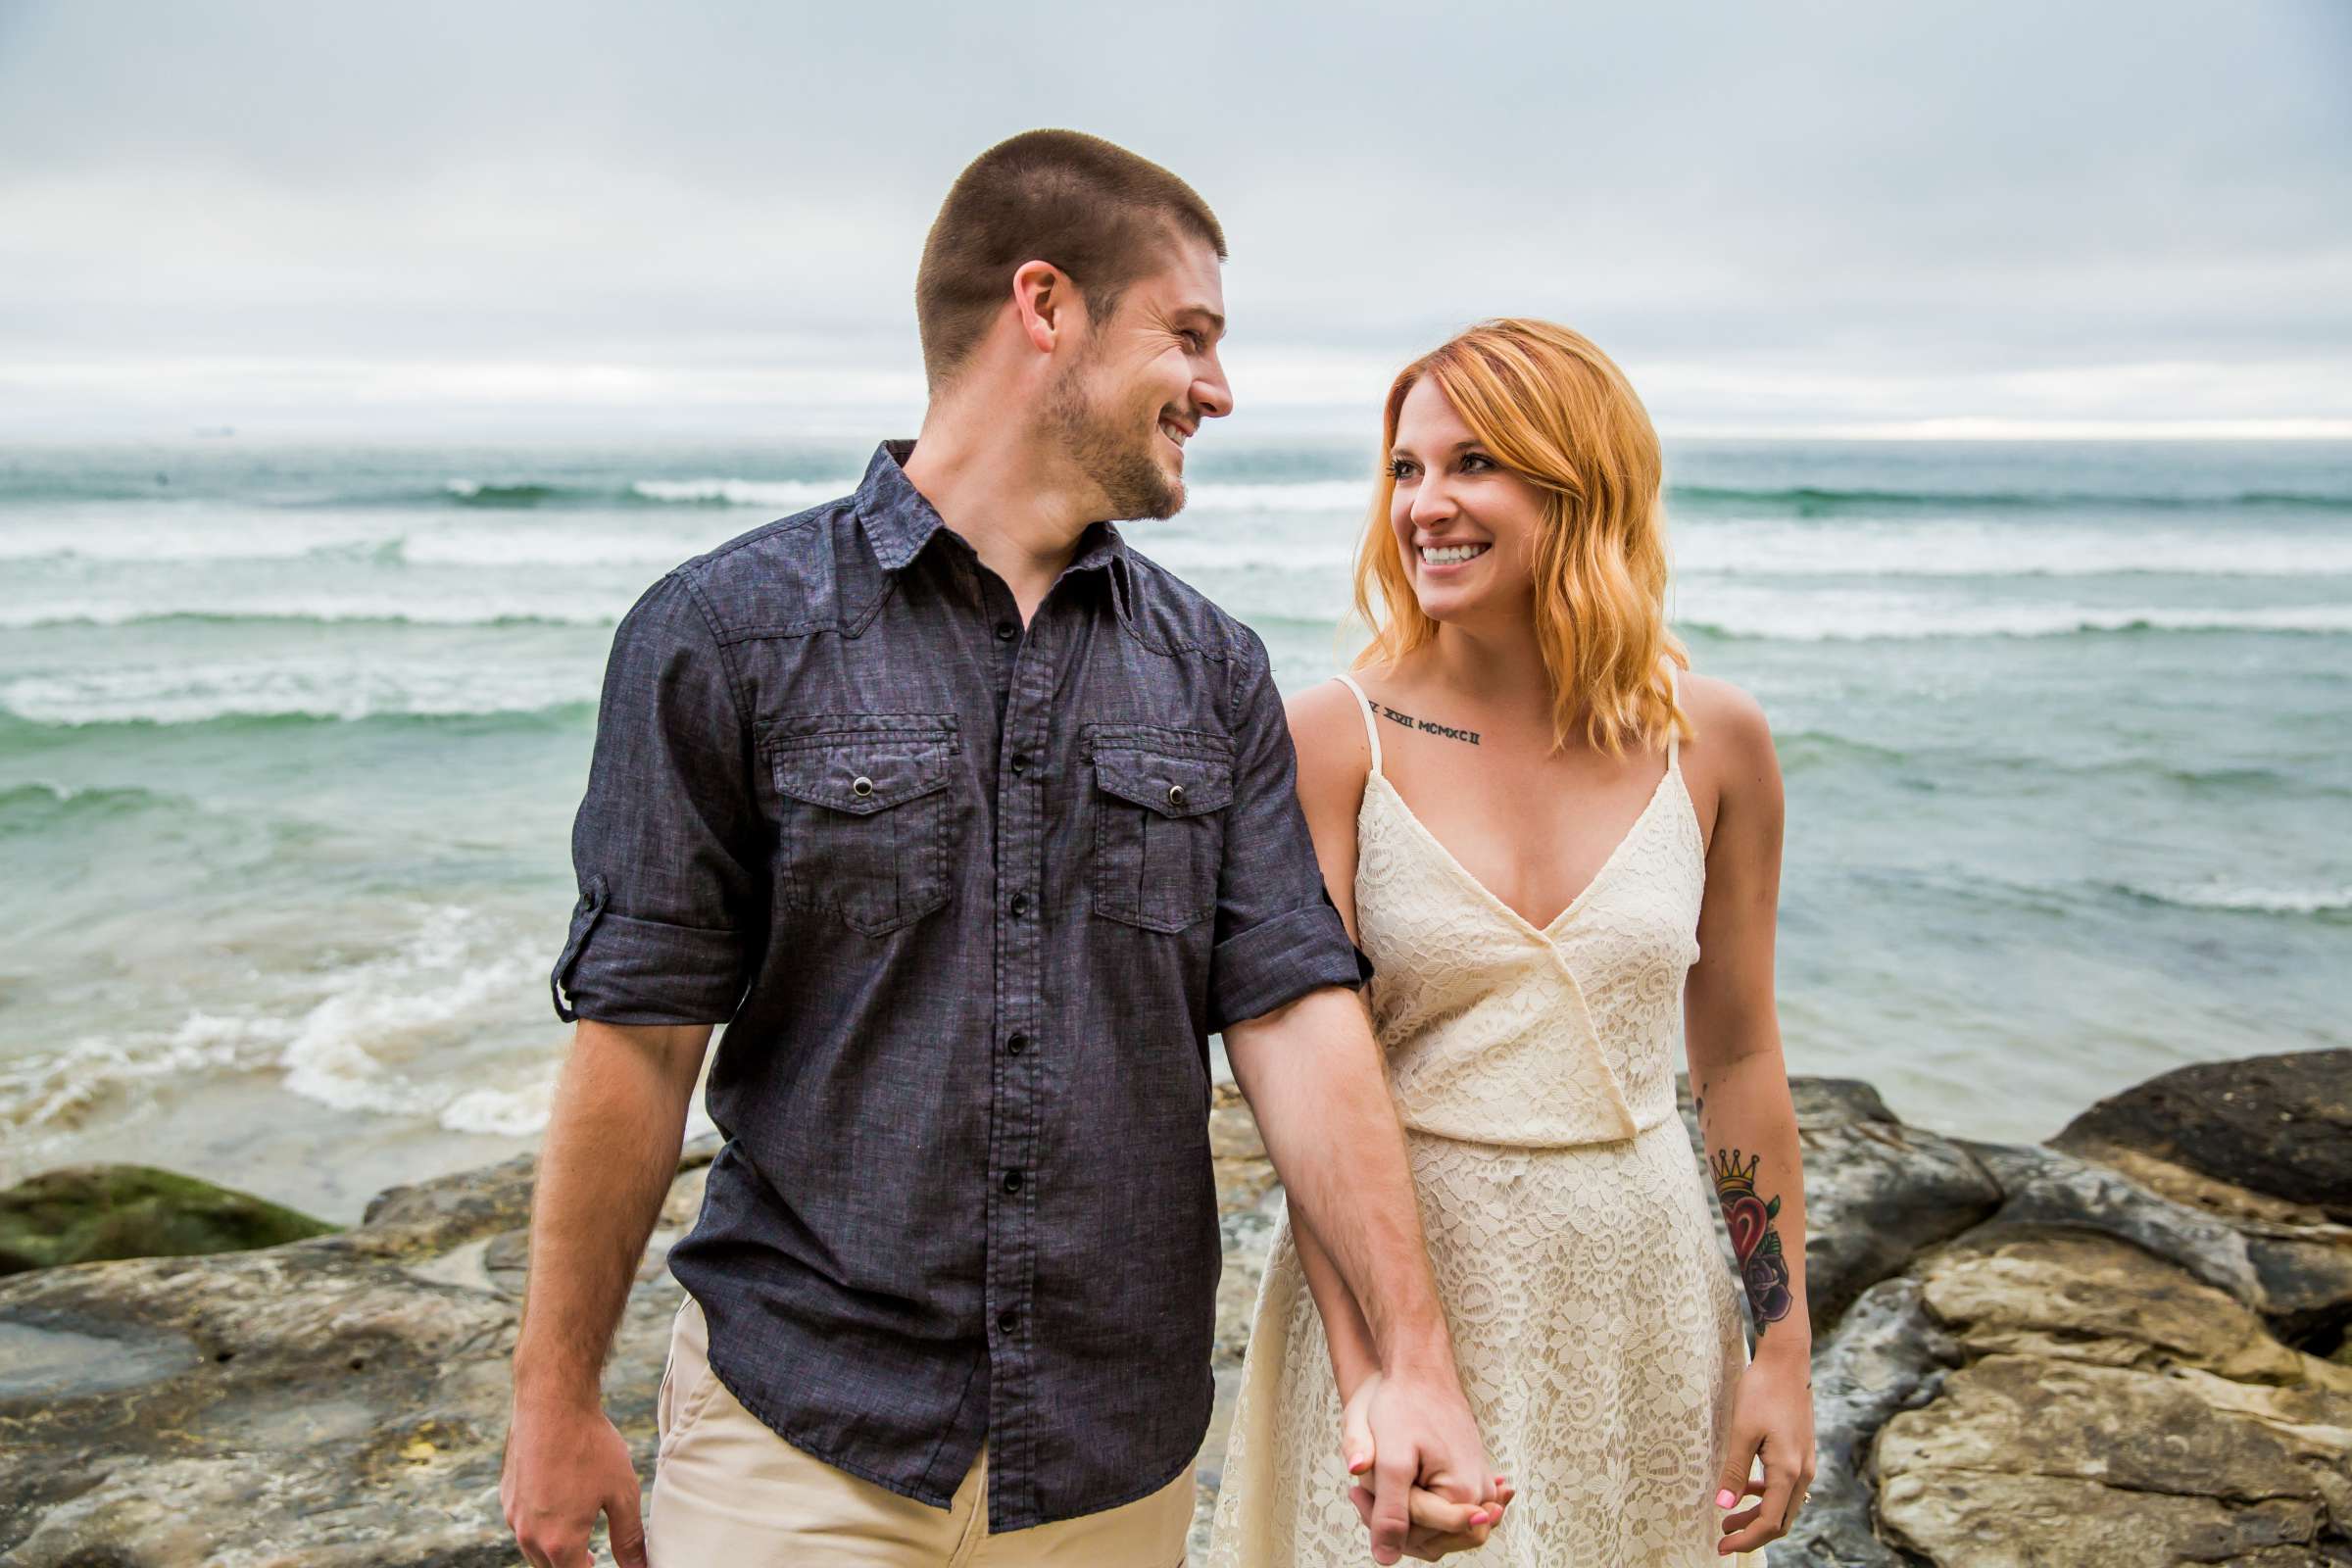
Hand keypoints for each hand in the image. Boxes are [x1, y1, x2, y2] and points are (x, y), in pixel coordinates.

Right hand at [502, 1394, 647, 1567]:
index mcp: (559, 1542)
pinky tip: (558, 1511)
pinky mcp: (506, 1496)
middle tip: (593, 1560)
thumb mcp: (622, 1493)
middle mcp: (529, 1536)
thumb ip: (629, 1538)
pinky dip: (540, 1529)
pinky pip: (522, 1526)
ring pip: (533, 1551)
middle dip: (572, 1567)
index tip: (600, 1563)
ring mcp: (513, 1516)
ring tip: (578, 1543)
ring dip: (555, 1552)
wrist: (552, 1403)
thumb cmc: (591, 1446)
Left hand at [1338, 1372, 1514, 1559]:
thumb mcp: (1390, 1460)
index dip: (1382, 1523)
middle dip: (1395, 1518)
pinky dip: (1422, 1499)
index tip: (1358, 1492)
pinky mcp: (1471, 1470)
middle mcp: (1479, 1493)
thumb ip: (1390, 1512)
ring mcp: (1478, 1481)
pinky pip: (1448, 1503)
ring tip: (1375, 1478)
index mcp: (1462, 1494)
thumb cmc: (1403, 1405)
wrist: (1420, 1366)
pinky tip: (1401, 1486)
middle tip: (1361, 1489)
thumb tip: (1384, 1559)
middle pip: (1432, 1535)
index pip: (1419, 1538)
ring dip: (1405, 1509)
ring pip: (1437, 1521)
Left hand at [1711, 1344, 1815, 1556]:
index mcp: (1788, 1471)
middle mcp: (1803, 1472)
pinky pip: (1786, 1487)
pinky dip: (1767, 1497)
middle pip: (1781, 1520)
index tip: (1723, 1546)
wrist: (1786, 1362)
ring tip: (1729, 1518)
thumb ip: (1735, 1471)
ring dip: (1759, 1516)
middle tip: (1722, 1538)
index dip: (1747, 1539)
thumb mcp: (1742, 1430)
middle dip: (1752, 1533)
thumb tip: (1724, 1505)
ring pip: (1784, 1505)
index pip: (1770, 1522)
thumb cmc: (1762, 1391)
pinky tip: (1747, 1491)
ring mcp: (1805, 1462)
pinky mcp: (1801, 1452)